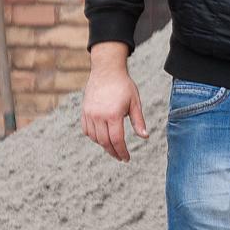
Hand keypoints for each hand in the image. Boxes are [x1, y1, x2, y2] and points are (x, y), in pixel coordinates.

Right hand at [81, 43, 148, 161]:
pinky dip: (94, 137)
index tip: (126, 158)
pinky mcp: (84, 111)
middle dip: (113, 152)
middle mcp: (99, 116)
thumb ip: (138, 121)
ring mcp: (90, 114)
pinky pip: (87, 130)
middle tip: (120, 157)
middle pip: (105, 142)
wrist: (106, 70)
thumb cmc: (123, 85)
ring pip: (95, 138)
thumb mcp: (135, 102)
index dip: (122, 152)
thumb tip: (145, 137)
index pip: (117, 140)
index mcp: (113, 114)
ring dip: (104, 145)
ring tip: (113, 148)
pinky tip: (102, 138)